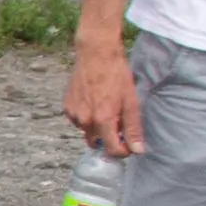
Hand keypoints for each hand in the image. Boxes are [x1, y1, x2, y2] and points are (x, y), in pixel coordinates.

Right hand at [65, 31, 143, 158]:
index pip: (112, 150)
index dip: (123, 151)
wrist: (96, 54)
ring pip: (87, 132)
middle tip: (118, 122)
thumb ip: (133, 129)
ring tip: (104, 107)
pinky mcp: (67, 107)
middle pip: (98, 143)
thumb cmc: (116, 75)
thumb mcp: (131, 102)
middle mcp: (86, 121)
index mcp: (103, 120)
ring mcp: (74, 114)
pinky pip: (78, 121)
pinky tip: (93, 102)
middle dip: (109, 138)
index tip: (129, 144)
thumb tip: (137, 150)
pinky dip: (86, 117)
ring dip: (97, 127)